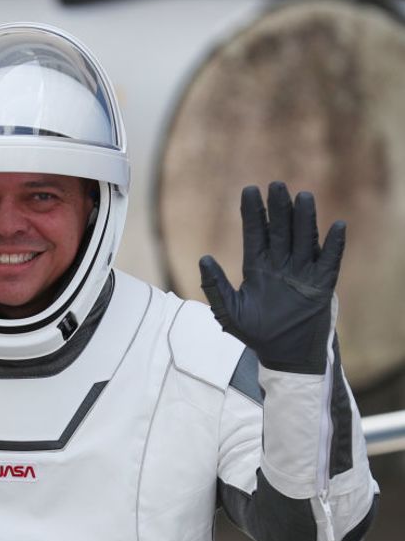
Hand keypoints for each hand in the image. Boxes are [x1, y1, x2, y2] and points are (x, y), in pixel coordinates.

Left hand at [199, 182, 344, 373]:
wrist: (283, 354)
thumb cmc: (255, 334)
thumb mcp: (228, 311)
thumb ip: (215, 286)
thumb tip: (203, 259)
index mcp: (257, 268)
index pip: (255, 234)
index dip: (253, 213)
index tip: (249, 190)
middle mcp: (280, 265)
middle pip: (280, 230)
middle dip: (278, 208)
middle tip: (275, 186)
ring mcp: (302, 273)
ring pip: (303, 238)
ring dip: (304, 218)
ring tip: (302, 196)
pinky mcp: (322, 284)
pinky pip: (330, 261)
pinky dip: (333, 245)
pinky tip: (337, 227)